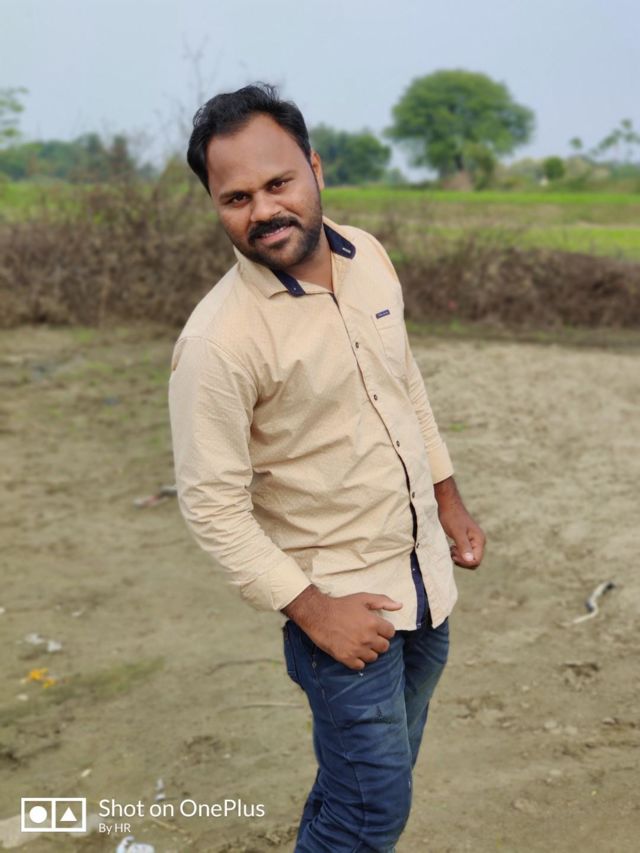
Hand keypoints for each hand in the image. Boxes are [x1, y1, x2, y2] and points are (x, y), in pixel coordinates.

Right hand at [282, 587, 401, 670]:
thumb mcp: (362, 598)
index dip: (385, 630)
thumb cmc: (341, 605)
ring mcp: (357, 649)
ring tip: (361, 644)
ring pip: (374, 657)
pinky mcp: (346, 658)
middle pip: (384, 647)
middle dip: (379, 641)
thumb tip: (400, 606)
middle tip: (369, 636)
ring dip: (370, 651)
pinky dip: (359, 660)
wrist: (318, 615)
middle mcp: (367, 638)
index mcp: (373, 622)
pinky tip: (354, 652)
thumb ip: (383, 601)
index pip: (391, 633)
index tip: (377, 628)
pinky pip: (360, 665)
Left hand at [434, 476, 485, 569]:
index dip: (465, 562)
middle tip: (451, 552)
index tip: (454, 554)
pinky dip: (458, 553)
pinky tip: (451, 547)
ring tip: (451, 548)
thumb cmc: (452, 516)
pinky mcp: (467, 540)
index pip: (476, 560)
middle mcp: (479, 541)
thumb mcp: (457, 532)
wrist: (448, 504)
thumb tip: (470, 560)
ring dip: (459, 557)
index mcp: (479, 540)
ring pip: (469, 558)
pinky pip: (465, 552)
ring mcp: (473, 541)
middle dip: (462, 560)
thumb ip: (464, 546)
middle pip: (474, 561)